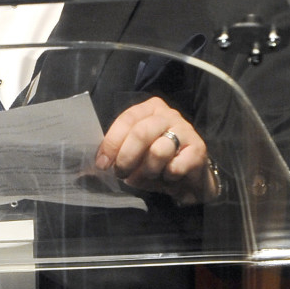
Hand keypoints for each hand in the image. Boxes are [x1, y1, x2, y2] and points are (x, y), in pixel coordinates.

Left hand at [96, 97, 218, 205]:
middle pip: (140, 133)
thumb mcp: (133, 156)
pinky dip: (167, 177)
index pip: (126, 120)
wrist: (188, 179)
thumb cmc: (156, 164)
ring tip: (148, 177)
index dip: (111, 143)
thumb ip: (115, 155)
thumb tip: (90, 169)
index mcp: (148, 109)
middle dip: (126, 158)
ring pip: (158, 151)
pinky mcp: (198, 149)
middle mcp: (168, 114)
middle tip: (122, 174)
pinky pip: (175, 166)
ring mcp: (186, 129)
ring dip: (147, 171)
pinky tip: (169, 177)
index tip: (103, 164)